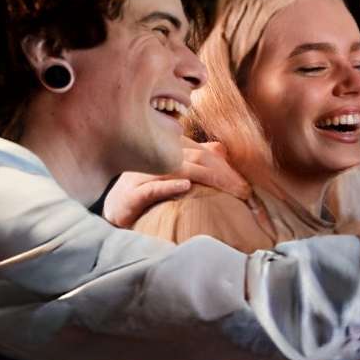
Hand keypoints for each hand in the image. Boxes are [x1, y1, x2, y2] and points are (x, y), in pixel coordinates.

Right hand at [100, 140, 249, 228]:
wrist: (114, 211)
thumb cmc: (147, 192)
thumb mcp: (173, 173)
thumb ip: (195, 159)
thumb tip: (221, 148)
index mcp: (165, 150)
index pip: (202, 151)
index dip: (226, 165)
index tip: (245, 184)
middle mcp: (153, 158)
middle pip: (195, 157)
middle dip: (223, 173)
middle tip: (244, 191)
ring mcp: (140, 175)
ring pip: (177, 168)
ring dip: (207, 177)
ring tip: (230, 190)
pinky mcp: (130, 194)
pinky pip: (151, 187)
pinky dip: (169, 185)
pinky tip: (186, 186)